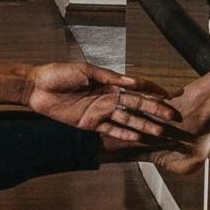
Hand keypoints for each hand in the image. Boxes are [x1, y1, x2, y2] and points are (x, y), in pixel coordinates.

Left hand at [25, 62, 187, 145]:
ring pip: (127, 120)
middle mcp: (108, 98)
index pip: (136, 87)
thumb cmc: (60, 74)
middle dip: (154, 111)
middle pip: (136, 106)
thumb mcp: (85, 70)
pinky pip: (110, 130)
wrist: (37, 88)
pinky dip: (123, 135)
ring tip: (159, 133)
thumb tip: (131, 81)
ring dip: (143, 126)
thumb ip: (108, 77)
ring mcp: (100, 112)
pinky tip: (137, 139)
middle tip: (171, 118)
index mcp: (109, 82)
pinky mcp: (90, 124)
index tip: (168, 95)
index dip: (152, 90)